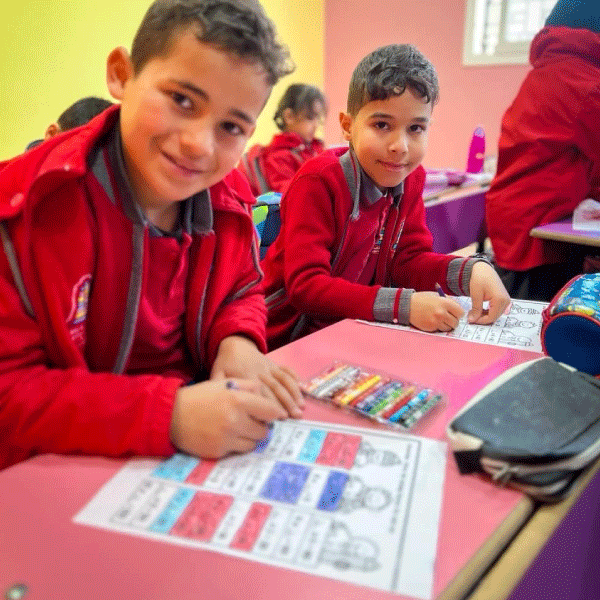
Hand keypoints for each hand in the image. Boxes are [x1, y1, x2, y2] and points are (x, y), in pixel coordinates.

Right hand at [170, 378, 287, 457]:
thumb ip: (248, 386)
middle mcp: (235, 421)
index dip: (275, 413)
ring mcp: (227, 439)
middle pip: (264, 431)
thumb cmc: (200, 396)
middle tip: (253, 421)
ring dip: (249, 437)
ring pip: (253, 444)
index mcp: (238, 400)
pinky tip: (225, 435)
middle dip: (261, 426)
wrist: (172, 415)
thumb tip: (265, 396)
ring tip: (240, 429)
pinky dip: (235, 444)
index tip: (277, 415)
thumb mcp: (223, 383)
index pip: (270, 411)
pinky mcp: (218, 452)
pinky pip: (237, 451)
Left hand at [211, 335, 304, 417]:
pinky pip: (286, 370)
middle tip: (296, 416)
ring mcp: (269, 367)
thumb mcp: (218, 373)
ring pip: (284, 380)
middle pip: (276, 388)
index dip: (271, 404)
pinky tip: (302, 388)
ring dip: (294, 393)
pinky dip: (294, 378)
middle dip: (287, 402)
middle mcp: (261, 372)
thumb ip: (220, 387)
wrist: (235, 343)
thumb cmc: (226, 362)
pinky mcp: (274, 364)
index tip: (280, 417)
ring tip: (301, 406)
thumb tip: (221, 404)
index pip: (261, 392)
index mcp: (247, 376)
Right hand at [409, 291, 464, 331]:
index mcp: (444, 303)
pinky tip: (433, 321)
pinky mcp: (431, 328)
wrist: (408, 305)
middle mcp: (441, 313)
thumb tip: (458, 309)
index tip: (455, 313)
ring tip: (440, 319)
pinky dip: (438, 327)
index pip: (460, 313)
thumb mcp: (437, 295)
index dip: (458, 313)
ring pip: (449, 328)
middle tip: (448, 318)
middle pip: (456, 322)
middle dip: (453, 320)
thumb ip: (448, 301)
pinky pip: (440, 330)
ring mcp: (436, 321)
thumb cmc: (422, 299)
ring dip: (446, 325)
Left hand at [468, 262, 510, 323]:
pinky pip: (496, 309)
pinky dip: (488, 311)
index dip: (480, 321)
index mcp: (500, 300)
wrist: (483, 269)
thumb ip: (476, 309)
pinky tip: (479, 309)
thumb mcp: (476, 295)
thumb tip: (472, 320)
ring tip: (474, 312)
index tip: (471, 320)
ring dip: (485, 315)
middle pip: (494, 317)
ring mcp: (506, 300)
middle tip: (471, 316)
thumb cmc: (479, 278)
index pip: (491, 317)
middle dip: (482, 318)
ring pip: (495, 314)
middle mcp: (506, 301)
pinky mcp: (503, 299)